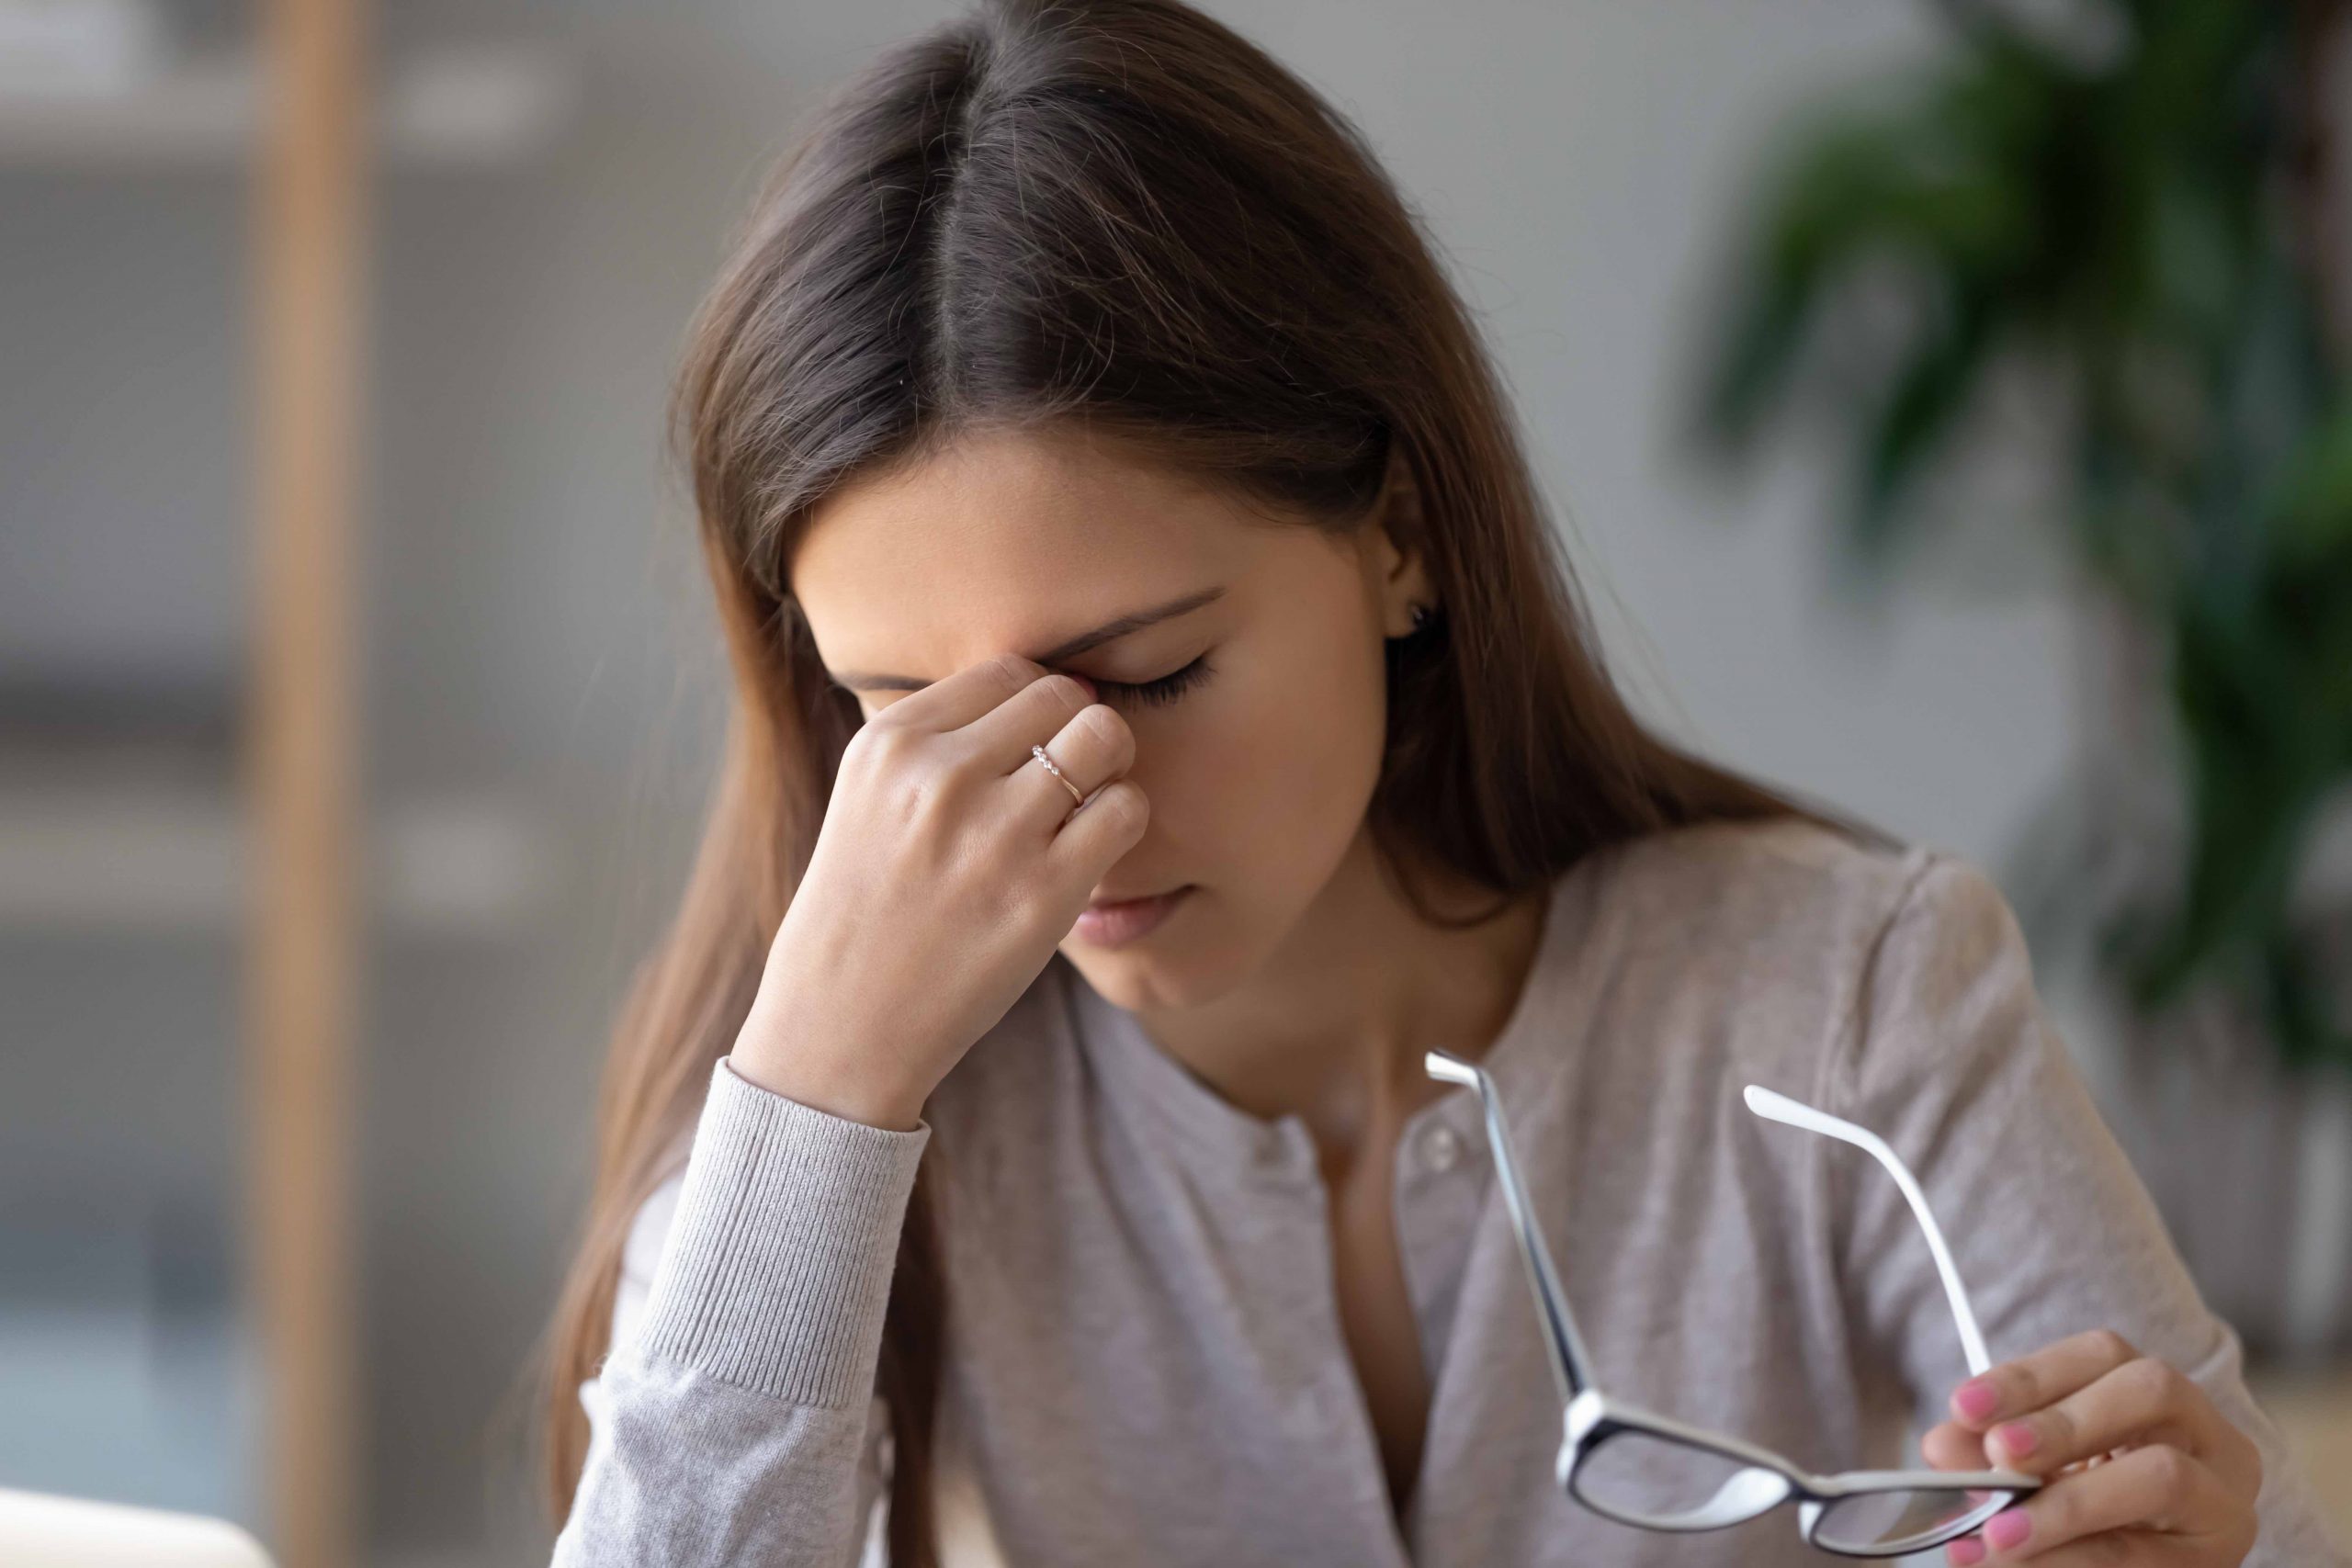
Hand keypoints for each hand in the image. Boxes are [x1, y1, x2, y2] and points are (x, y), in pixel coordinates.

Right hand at [731, 653, 1149, 1129]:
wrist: (839, 1027)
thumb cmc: (864, 913)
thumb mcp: (868, 799)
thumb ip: (937, 744)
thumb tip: (1041, 693)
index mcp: (890, 743)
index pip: (1007, 670)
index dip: (1038, 705)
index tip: (1035, 746)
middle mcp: (941, 775)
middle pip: (1062, 694)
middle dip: (1078, 728)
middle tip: (1071, 777)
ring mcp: (995, 833)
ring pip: (1104, 738)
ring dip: (1111, 767)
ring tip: (1085, 807)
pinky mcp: (1044, 892)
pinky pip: (1126, 810)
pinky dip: (1124, 821)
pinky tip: (1093, 851)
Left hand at [1920, 1328, 2261, 1564]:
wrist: (2147, 1565)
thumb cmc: (2092, 1507)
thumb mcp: (2039, 1470)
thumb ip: (1987, 1454)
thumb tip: (1941, 1447)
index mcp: (2158, 1394)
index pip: (2103, 1354)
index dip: (2029, 1376)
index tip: (1963, 1407)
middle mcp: (2207, 1434)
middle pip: (2150, 1391)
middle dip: (2063, 1421)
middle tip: (1997, 1454)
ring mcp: (2223, 1498)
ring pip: (2162, 1476)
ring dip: (2066, 1503)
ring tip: (1998, 1531)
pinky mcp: (2216, 1560)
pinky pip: (2146, 1556)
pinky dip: (2074, 1558)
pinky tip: (2020, 1561)